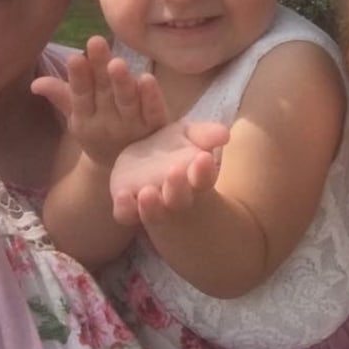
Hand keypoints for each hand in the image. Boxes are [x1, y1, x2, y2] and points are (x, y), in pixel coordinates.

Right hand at [31, 35, 168, 167]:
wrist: (122, 168)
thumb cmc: (98, 133)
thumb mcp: (77, 117)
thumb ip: (60, 95)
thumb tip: (35, 82)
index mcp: (85, 119)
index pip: (80, 95)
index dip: (78, 77)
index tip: (74, 56)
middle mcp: (108, 123)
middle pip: (104, 92)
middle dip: (100, 68)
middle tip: (96, 42)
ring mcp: (133, 126)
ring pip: (127, 102)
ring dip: (122, 82)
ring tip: (117, 63)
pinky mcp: (155, 128)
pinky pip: (153, 112)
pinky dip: (151, 97)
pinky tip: (147, 78)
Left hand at [110, 120, 230, 225]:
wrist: (148, 163)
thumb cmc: (176, 150)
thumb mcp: (190, 134)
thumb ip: (206, 134)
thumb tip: (225, 134)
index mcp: (195, 178)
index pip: (204, 179)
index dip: (205, 172)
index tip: (204, 158)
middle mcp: (174, 195)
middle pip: (180, 199)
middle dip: (178, 189)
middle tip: (175, 172)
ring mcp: (150, 202)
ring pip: (153, 212)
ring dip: (152, 206)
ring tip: (148, 193)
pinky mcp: (127, 204)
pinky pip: (126, 214)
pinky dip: (125, 208)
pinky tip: (123, 195)